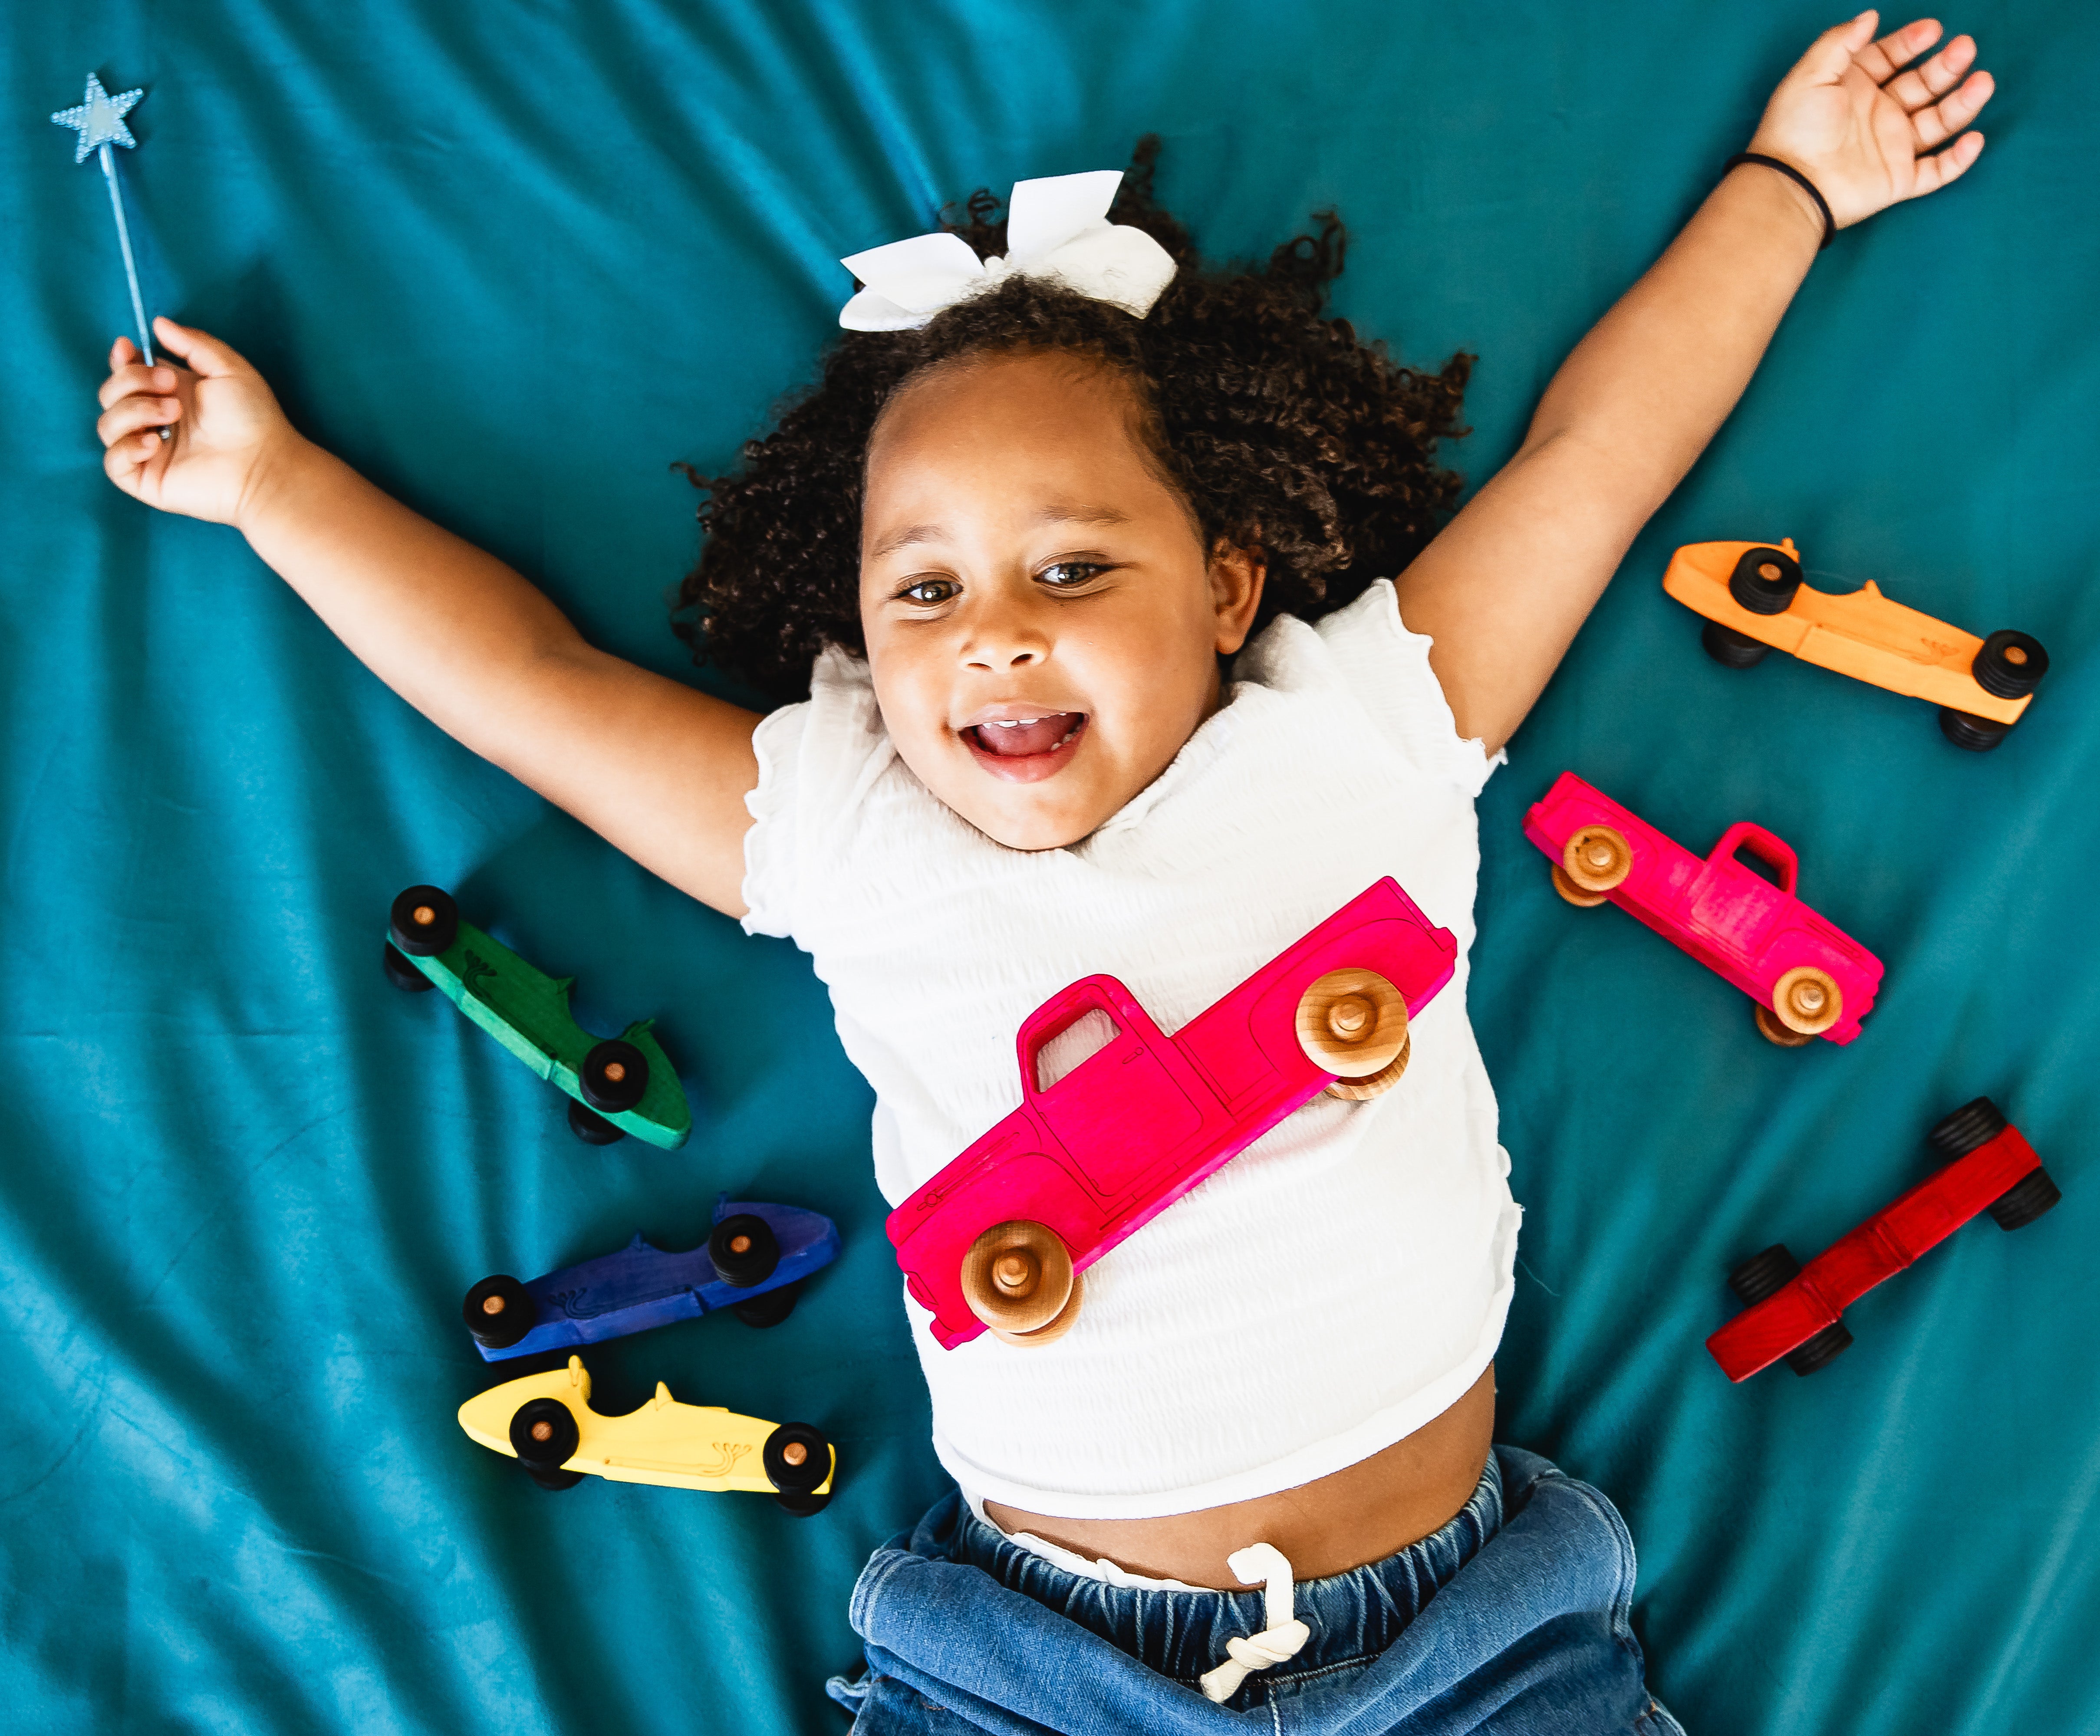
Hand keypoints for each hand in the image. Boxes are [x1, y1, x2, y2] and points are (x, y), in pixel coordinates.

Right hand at [96, 316, 302, 526]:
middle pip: (111, 393)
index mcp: (169, 393)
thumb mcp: (227, 368)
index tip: (126, 347)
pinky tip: (156, 443)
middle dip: (132, 381)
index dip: (120, 359)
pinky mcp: (146, 479)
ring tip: (174, 414)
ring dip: (134, 411)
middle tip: (171, 387)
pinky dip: (126, 447)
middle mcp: (155, 421)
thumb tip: (158, 323)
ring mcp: (148, 450)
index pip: (125, 373)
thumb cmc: (254, 418)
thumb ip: (193, 343)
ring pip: (107, 424)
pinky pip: (113, 462)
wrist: (265, 464)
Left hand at [1748, 12, 1992, 229]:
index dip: (1912, 42)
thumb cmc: (1794, 129)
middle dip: (1946, 66)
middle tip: (1964, 49)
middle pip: (1922, 85)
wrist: (1789, 184)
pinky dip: (1957, 159)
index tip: (1933, 30)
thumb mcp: (1810, 75)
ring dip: (1963, 103)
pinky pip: (1936, 171)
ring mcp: (1890, 147)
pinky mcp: (1898, 180)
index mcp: (1855, 88)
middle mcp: (1876, 115)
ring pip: (1937, 123)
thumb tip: (1869, 16)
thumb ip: (1840, 42)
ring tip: (1982, 83)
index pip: (1891, 58)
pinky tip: (1974, 138)